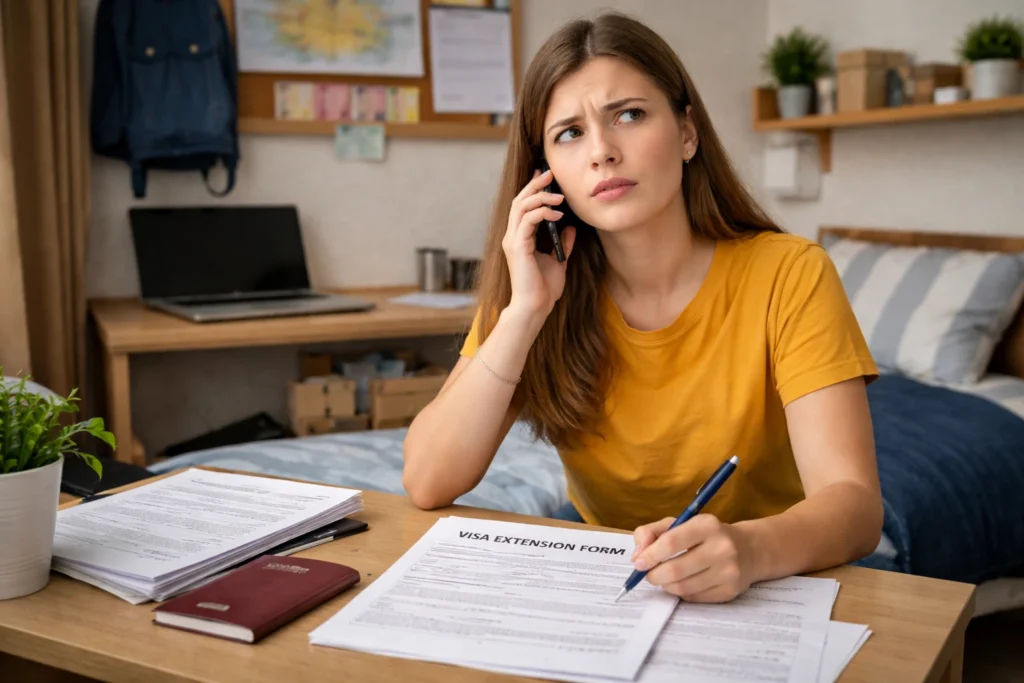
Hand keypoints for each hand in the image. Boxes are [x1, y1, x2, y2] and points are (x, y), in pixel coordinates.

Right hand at [502, 168, 577, 317]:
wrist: (535, 307)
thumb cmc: (544, 289)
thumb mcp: (558, 261)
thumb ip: (563, 243)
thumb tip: (570, 228)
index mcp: (520, 238)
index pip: (522, 206)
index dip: (532, 189)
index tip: (546, 177)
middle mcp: (512, 236)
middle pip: (519, 201)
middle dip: (534, 184)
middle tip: (550, 173)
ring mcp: (513, 240)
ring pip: (521, 206)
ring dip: (540, 196)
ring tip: (559, 196)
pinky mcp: (518, 246)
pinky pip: (528, 220)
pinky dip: (542, 212)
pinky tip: (557, 214)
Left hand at [631, 514, 755, 602]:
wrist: (748, 550)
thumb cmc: (705, 535)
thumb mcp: (680, 524)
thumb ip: (651, 533)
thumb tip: (637, 556)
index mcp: (707, 525)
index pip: (671, 542)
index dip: (650, 555)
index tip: (639, 563)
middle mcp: (722, 548)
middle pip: (676, 570)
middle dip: (654, 575)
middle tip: (648, 575)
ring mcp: (728, 571)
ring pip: (683, 587)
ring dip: (666, 585)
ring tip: (665, 578)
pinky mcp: (730, 591)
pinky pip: (694, 597)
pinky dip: (682, 592)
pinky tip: (684, 582)